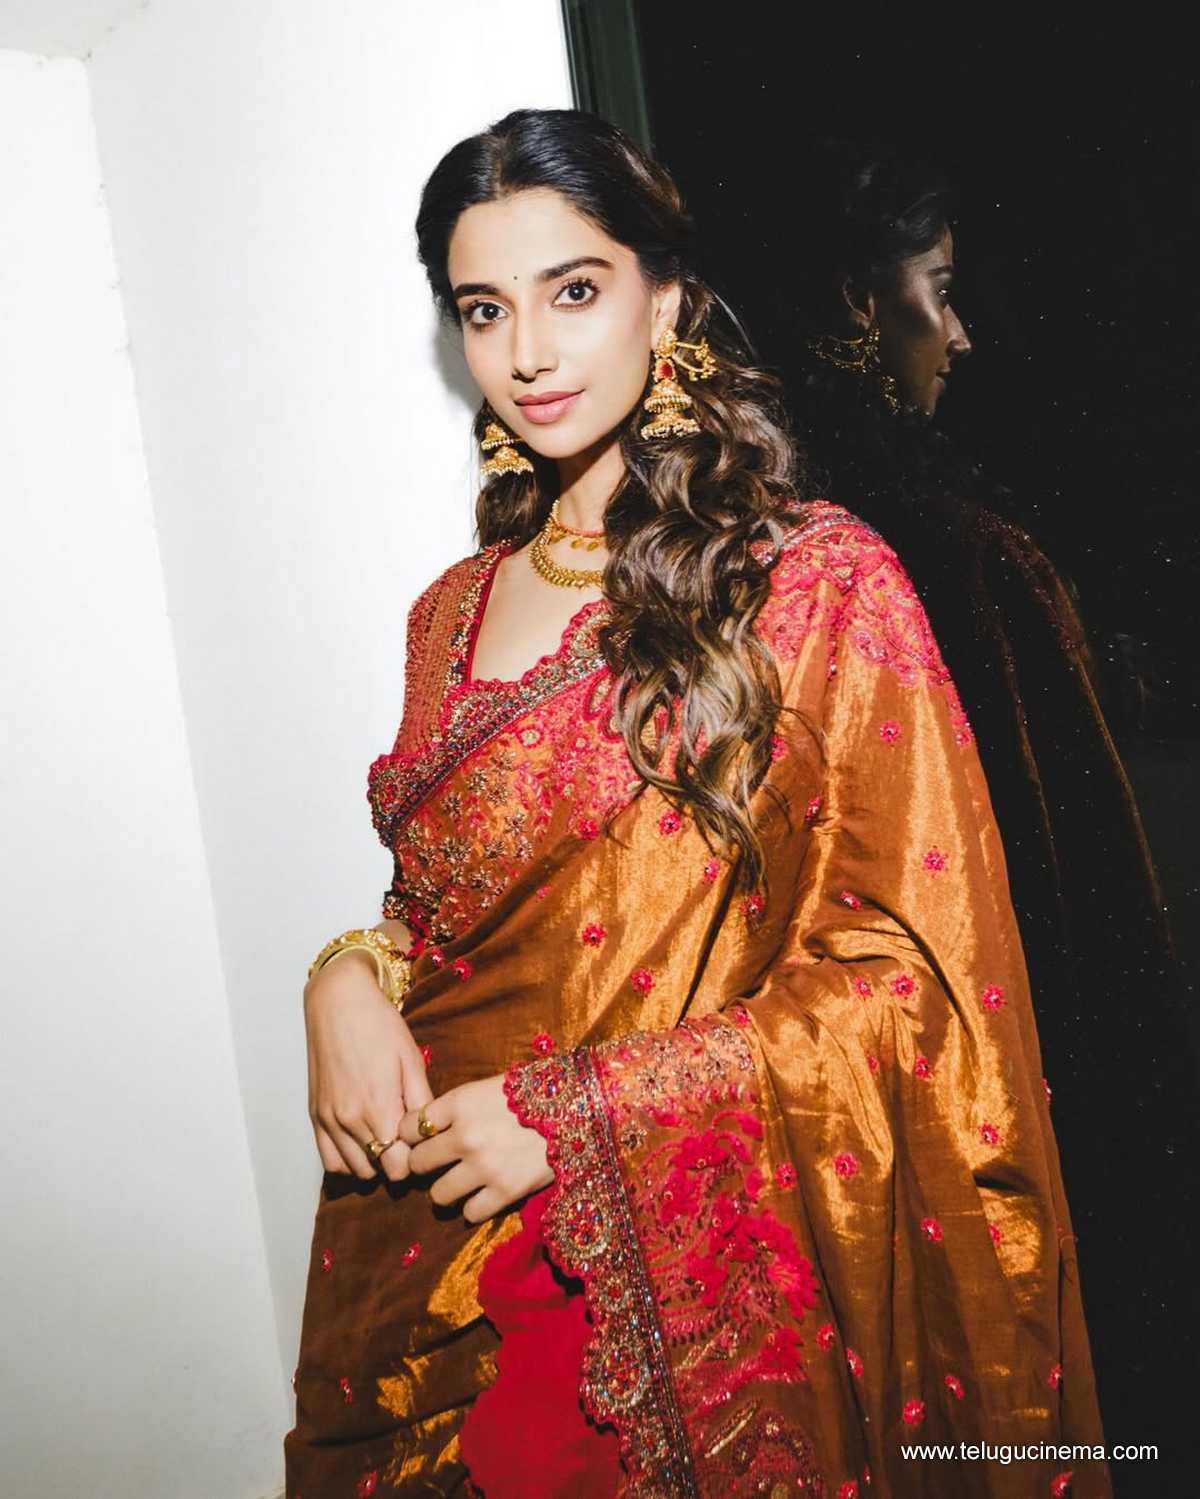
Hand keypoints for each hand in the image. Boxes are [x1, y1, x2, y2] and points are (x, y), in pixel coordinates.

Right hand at [304, 950, 431, 1182]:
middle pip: (378, 1172)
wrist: (338, 1001)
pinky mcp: (315, 1114)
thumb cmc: (379, 1024)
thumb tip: (430, 1132)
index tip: (424, 1145)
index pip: (399, 1166)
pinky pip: (330, 1160)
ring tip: (388, 1139)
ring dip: (373, 1163)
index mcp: (378, 1106)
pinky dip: (348, 1160)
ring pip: (354, 1171)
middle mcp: (349, 1119)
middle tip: (409, 1142)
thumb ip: (421, 1101)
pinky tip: (363, 1142)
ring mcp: (328, 1119)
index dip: (416, 1161)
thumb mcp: (411, 1059)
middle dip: (397, 1163)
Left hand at [397, 1075, 553, 1222]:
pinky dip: (474, 1207)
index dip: (412, 1134)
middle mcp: (465, 1136)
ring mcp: (484, 1168)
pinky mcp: (505, 1193)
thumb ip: (458, 1107)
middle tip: (439, 1163)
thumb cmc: (537, 1093)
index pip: (409, 1126)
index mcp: (460, 1103)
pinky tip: (485, 1194)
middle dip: (425, 1164)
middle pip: (418, 1163)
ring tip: (462, 1181)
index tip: (421, 1137)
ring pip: (438, 1194)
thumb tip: (428, 1126)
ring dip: (447, 1189)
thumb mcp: (491, 1086)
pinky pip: (469, 1213)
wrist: (582, 1110)